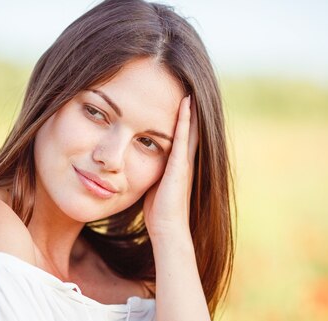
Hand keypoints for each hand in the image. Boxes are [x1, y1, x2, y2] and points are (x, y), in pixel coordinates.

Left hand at [143, 95, 198, 239]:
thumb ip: (150, 171)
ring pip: (191, 127)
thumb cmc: (159, 212)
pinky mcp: (181, 166)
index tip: (181, 96)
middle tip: (190, 84)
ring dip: (190, 107)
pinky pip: (184, 137)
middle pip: (192, 127)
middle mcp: (186, 159)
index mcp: (179, 164)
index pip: (182, 134)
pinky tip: (185, 102)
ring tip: (190, 84)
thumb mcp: (154, 185)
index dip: (184, 117)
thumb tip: (135, 164)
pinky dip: (185, 119)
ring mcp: (186, 162)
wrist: (168, 229)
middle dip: (191, 108)